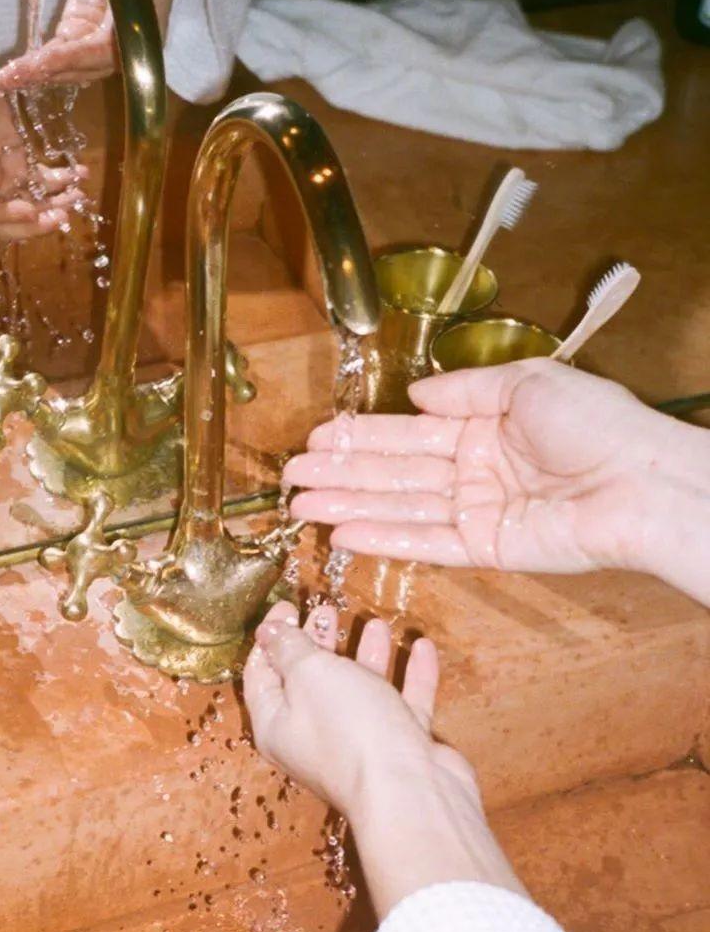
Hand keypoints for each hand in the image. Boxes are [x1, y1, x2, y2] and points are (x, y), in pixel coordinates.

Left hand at [0, 0, 198, 90]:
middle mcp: (120, 47)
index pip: (101, 52)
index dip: (71, 58)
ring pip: (68, 65)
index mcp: (140, 33)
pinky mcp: (80, 31)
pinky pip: (59, 52)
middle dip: (46, 73)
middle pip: (81, 68)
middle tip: (10, 80)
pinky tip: (17, 69)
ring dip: (38, 74)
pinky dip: (39, 62)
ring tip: (7, 79)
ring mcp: (97, 40)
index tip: (42, 62)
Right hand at [0, 16, 85, 232]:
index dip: (6, 215)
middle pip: (5, 219)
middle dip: (34, 222)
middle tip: (62, 217)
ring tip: (78, 195)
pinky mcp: (15, 162)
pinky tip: (80, 175)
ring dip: (53, 204)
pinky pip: (38, 179)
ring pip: (27, 201)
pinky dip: (60, 180)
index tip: (30, 210)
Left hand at [245, 601, 462, 818]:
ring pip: (360, 690)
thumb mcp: (309, 674)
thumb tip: (269, 631)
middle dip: (319, 642)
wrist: (410, 789)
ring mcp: (360, 742)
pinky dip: (412, 676)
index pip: (263, 674)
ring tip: (376, 623)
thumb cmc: (348, 727)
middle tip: (328, 610)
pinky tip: (421, 647)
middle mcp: (315, 736)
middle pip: (311, 681)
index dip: (271, 637)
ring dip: (367, 655)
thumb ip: (291, 648)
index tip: (288, 605)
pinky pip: (404, 703)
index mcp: (278, 723)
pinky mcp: (402, 747)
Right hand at [285, 359, 709, 596]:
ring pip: (399, 507)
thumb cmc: (599, 425)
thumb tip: (416, 391)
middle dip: (340, 473)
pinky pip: (426, 542)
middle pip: (393, 472)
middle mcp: (473, 469)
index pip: (408, 432)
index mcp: (483, 427)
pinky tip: (344, 530)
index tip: (318, 437)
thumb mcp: (527, 382)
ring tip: (299, 506)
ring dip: (348, 504)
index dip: (361, 435)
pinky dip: (385, 536)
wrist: (641, 482)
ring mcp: (477, 511)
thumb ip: (464, 389)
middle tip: (290, 476)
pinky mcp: (487, 549)